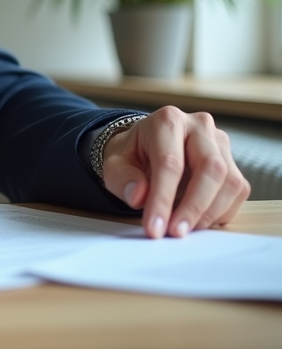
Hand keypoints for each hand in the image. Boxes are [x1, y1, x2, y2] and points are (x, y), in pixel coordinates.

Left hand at [101, 106, 249, 238]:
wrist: (147, 146)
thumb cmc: (132, 155)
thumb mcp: (115, 165)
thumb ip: (123, 179)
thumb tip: (139, 197)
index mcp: (167, 121)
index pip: (170, 162)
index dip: (162, 199)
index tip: (155, 228)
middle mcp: (199, 126)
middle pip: (210, 168)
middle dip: (194, 207)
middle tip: (176, 233)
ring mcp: (220, 143)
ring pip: (230, 182)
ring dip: (209, 213)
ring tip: (183, 228)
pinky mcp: (233, 162)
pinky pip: (237, 191)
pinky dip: (220, 212)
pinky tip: (198, 220)